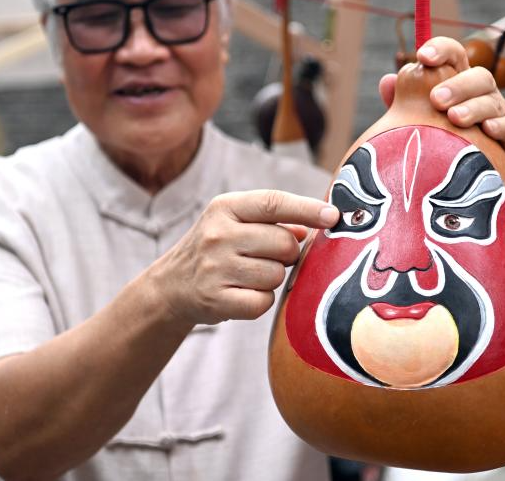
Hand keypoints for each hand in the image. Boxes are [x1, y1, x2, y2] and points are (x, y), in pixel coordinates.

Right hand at [149, 190, 338, 325]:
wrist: (171, 286)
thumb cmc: (215, 249)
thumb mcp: (235, 222)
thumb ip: (274, 220)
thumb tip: (317, 223)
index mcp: (224, 208)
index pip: (273, 203)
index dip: (308, 208)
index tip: (333, 215)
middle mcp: (217, 235)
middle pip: (284, 244)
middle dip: (288, 253)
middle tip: (270, 256)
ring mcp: (215, 268)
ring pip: (277, 274)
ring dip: (273, 278)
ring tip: (251, 275)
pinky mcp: (217, 300)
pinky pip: (263, 301)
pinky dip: (261, 300)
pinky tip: (244, 293)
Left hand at [379, 36, 504, 164]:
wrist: (464, 174)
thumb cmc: (436, 141)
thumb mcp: (416, 121)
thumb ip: (401, 103)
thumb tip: (387, 81)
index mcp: (457, 80)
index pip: (453, 55)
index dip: (441, 50)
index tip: (422, 57)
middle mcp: (480, 92)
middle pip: (478, 76)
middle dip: (458, 85)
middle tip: (436, 99)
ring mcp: (497, 111)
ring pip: (491, 100)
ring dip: (473, 107)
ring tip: (454, 118)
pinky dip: (499, 126)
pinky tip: (487, 130)